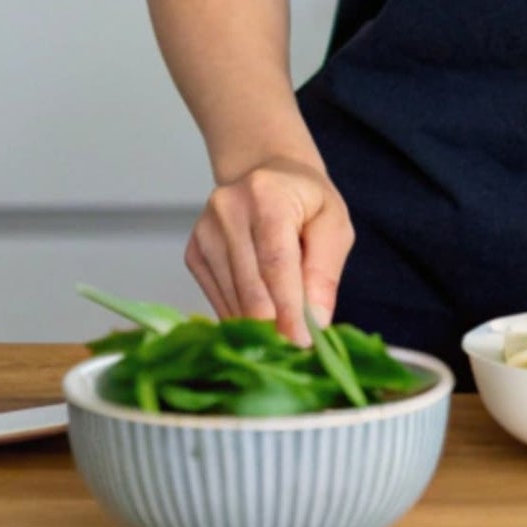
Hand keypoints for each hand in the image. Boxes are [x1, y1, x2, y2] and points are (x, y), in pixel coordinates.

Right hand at [185, 152, 354, 347]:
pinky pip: (219, 301)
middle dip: (276, 326)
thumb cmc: (305, 200)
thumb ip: (325, 271)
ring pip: (232, 300)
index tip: (302, 344)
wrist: (267, 175)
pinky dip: (242, 317)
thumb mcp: (333, 223)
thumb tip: (315, 322)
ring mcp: (204, 233)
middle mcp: (227, 210)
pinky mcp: (193, 254)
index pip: (275, 263)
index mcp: (266, 195)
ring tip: (284, 335)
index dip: (289, 309)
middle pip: (250, 287)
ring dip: (259, 326)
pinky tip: (261, 317)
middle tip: (296, 352)